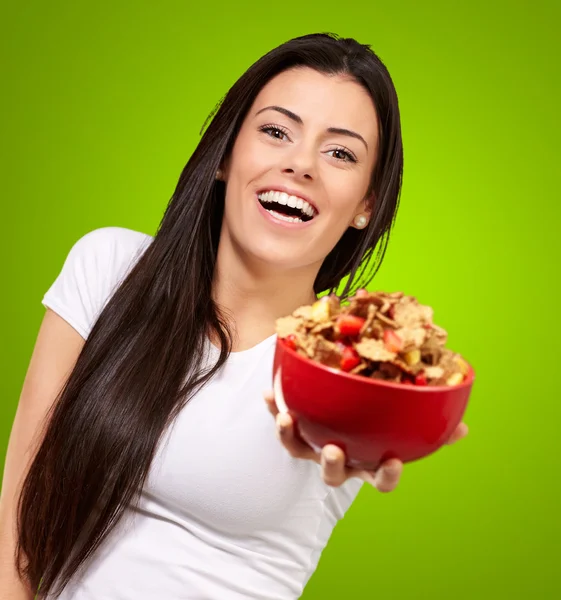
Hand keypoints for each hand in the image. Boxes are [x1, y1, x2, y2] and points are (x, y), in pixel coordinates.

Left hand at [263, 390, 468, 491]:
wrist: (340, 409)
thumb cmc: (376, 420)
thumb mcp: (403, 422)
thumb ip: (429, 425)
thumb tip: (462, 429)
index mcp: (368, 459)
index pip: (380, 478)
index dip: (385, 476)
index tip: (392, 462)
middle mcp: (341, 458)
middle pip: (335, 474)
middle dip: (334, 465)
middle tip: (334, 450)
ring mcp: (315, 447)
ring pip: (301, 451)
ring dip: (291, 437)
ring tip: (287, 417)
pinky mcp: (296, 431)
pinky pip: (284, 421)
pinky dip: (275, 408)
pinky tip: (270, 392)